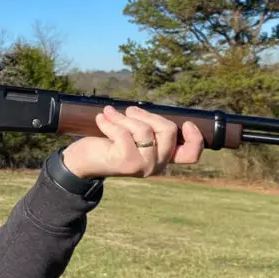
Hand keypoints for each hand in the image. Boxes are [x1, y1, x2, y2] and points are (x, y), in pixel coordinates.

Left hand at [59, 106, 204, 179]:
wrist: (83, 162)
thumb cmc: (110, 144)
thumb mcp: (133, 136)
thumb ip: (148, 128)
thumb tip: (153, 111)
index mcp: (163, 158)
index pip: (191, 154)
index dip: (195, 138)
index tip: (186, 123)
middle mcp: (157, 166)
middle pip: (168, 130)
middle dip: (146, 114)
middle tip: (129, 111)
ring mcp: (143, 166)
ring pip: (144, 129)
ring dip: (124, 117)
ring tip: (110, 113)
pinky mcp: (127, 162)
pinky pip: (124, 132)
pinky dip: (110, 121)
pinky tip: (101, 119)